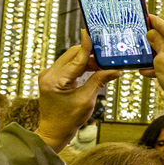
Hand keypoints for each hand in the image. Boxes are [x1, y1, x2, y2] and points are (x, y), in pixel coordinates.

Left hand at [34, 31, 120, 151]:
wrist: (54, 132)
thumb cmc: (68, 120)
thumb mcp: (86, 101)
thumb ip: (99, 81)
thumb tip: (115, 70)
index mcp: (54, 80)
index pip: (75, 59)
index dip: (86, 46)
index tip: (91, 33)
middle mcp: (48, 74)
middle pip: (72, 54)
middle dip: (90, 54)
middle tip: (107, 58)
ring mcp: (49, 75)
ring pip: (71, 58)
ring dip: (87, 60)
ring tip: (103, 66)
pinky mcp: (52, 77)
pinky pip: (68, 65)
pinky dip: (81, 66)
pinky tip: (93, 69)